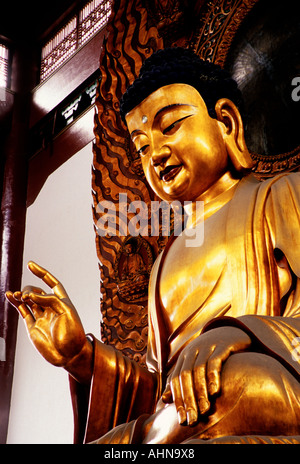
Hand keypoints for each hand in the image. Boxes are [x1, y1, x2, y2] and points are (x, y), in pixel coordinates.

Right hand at [6, 261, 92, 383]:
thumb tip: (31, 295)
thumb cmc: (73, 333)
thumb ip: (49, 301)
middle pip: (37, 291)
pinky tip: (9, 295)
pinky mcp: (33, 326)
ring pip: (28, 301)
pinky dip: (15, 303)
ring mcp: (41, 317)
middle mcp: (51, 308)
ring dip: (21, 295)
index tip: (30, 264)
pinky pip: (22, 311)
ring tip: (17, 295)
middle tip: (28, 297)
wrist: (71, 355)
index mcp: (62, 301)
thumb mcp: (66, 312)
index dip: (42, 273)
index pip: (52, 283)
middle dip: (30, 290)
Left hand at [162, 326, 250, 425]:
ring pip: (199, 370)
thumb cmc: (210, 354)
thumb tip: (164, 399)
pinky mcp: (222, 345)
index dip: (177, 400)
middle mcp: (193, 350)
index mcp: (184, 357)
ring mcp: (207, 346)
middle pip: (185, 376)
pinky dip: (213, 376)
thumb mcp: (193, 364)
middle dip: (188, 399)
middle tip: (192, 419)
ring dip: (200, 391)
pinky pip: (215, 360)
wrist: (230, 331)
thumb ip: (180, 381)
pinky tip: (215, 391)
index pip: (176, 379)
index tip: (182, 420)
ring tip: (204, 410)